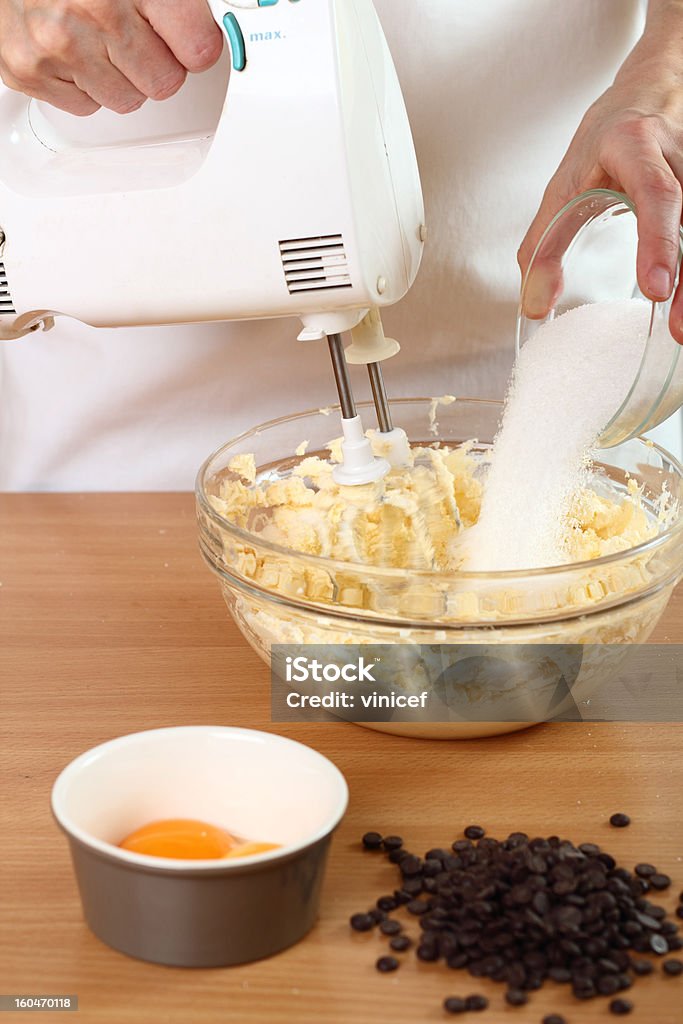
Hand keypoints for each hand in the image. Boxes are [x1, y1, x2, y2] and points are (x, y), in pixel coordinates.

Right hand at [0, 0, 222, 115]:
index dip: (196, 45)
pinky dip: (84, 83)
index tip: (188, 40)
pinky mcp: (29, 71)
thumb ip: (173, 5)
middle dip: (156, 64)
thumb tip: (205, 38)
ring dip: (119, 76)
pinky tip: (73, 49)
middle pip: (165, 82)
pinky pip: (86, 107)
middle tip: (134, 35)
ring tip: (98, 39)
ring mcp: (58, 45)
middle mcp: (92, 11)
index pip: (197, 48)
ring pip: (127, 100)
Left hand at [518, 7, 682, 343]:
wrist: (647, 95)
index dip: (657, 240)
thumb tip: (534, 307)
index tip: (655, 287)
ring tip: (680, 330)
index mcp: (634, 145)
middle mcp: (677, 155)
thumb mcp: (562, 187)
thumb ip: (543, 247)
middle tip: (678, 329)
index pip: (655, 193)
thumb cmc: (602, 145)